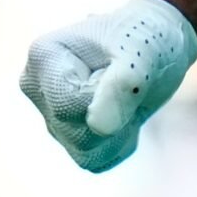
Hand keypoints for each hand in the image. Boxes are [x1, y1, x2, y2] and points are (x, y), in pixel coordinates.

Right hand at [19, 0, 196, 172]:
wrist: (159, 41)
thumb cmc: (148, 36)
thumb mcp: (143, 52)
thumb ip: (121, 85)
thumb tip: (99, 128)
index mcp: (43, 58)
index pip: (69, 106)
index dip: (107, 96)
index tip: (121, 66)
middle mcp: (37, 89)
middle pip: (76, 133)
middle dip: (116, 113)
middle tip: (130, 81)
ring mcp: (51, 115)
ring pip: (85, 152)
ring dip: (121, 130)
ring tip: (129, 96)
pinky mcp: (70, 135)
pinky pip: (96, 160)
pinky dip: (121, 142)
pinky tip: (127, 112)